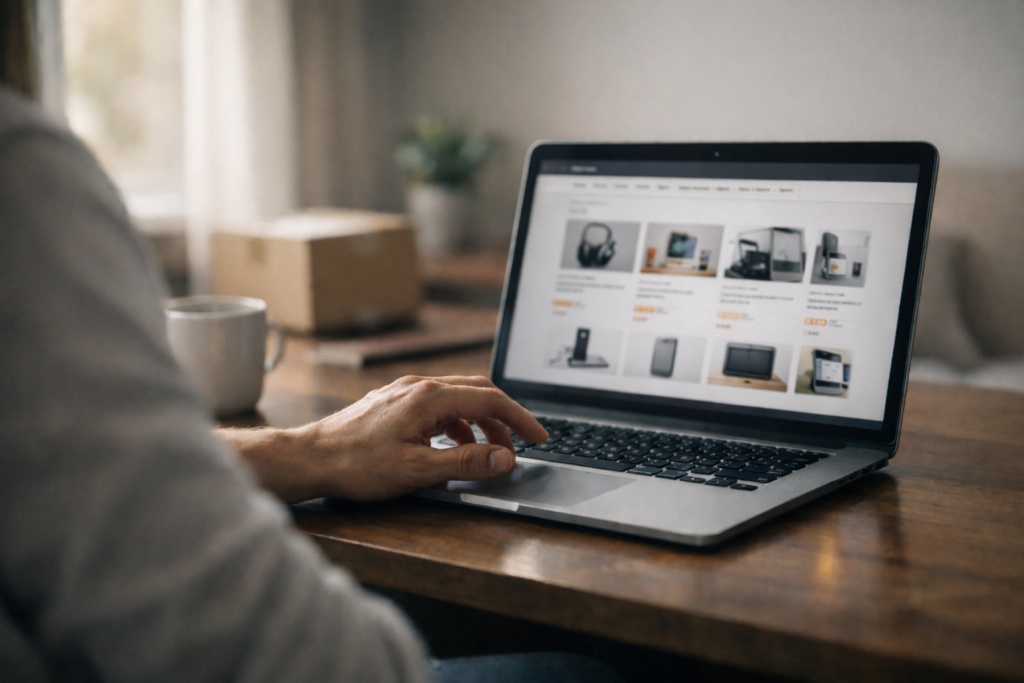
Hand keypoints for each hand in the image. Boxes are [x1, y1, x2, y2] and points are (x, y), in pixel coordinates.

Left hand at [219, 375, 547, 502]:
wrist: (309, 458)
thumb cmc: (355, 465)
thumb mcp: (417, 470)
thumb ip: (465, 463)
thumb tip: (503, 458)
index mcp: (429, 397)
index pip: (490, 399)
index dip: (520, 419)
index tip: (539, 437)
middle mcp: (418, 387)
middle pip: (477, 394)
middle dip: (503, 419)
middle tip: (520, 444)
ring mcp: (404, 393)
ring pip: (456, 401)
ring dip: (478, 426)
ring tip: (486, 455)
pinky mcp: (393, 404)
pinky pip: (436, 409)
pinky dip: (454, 428)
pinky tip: (450, 452)